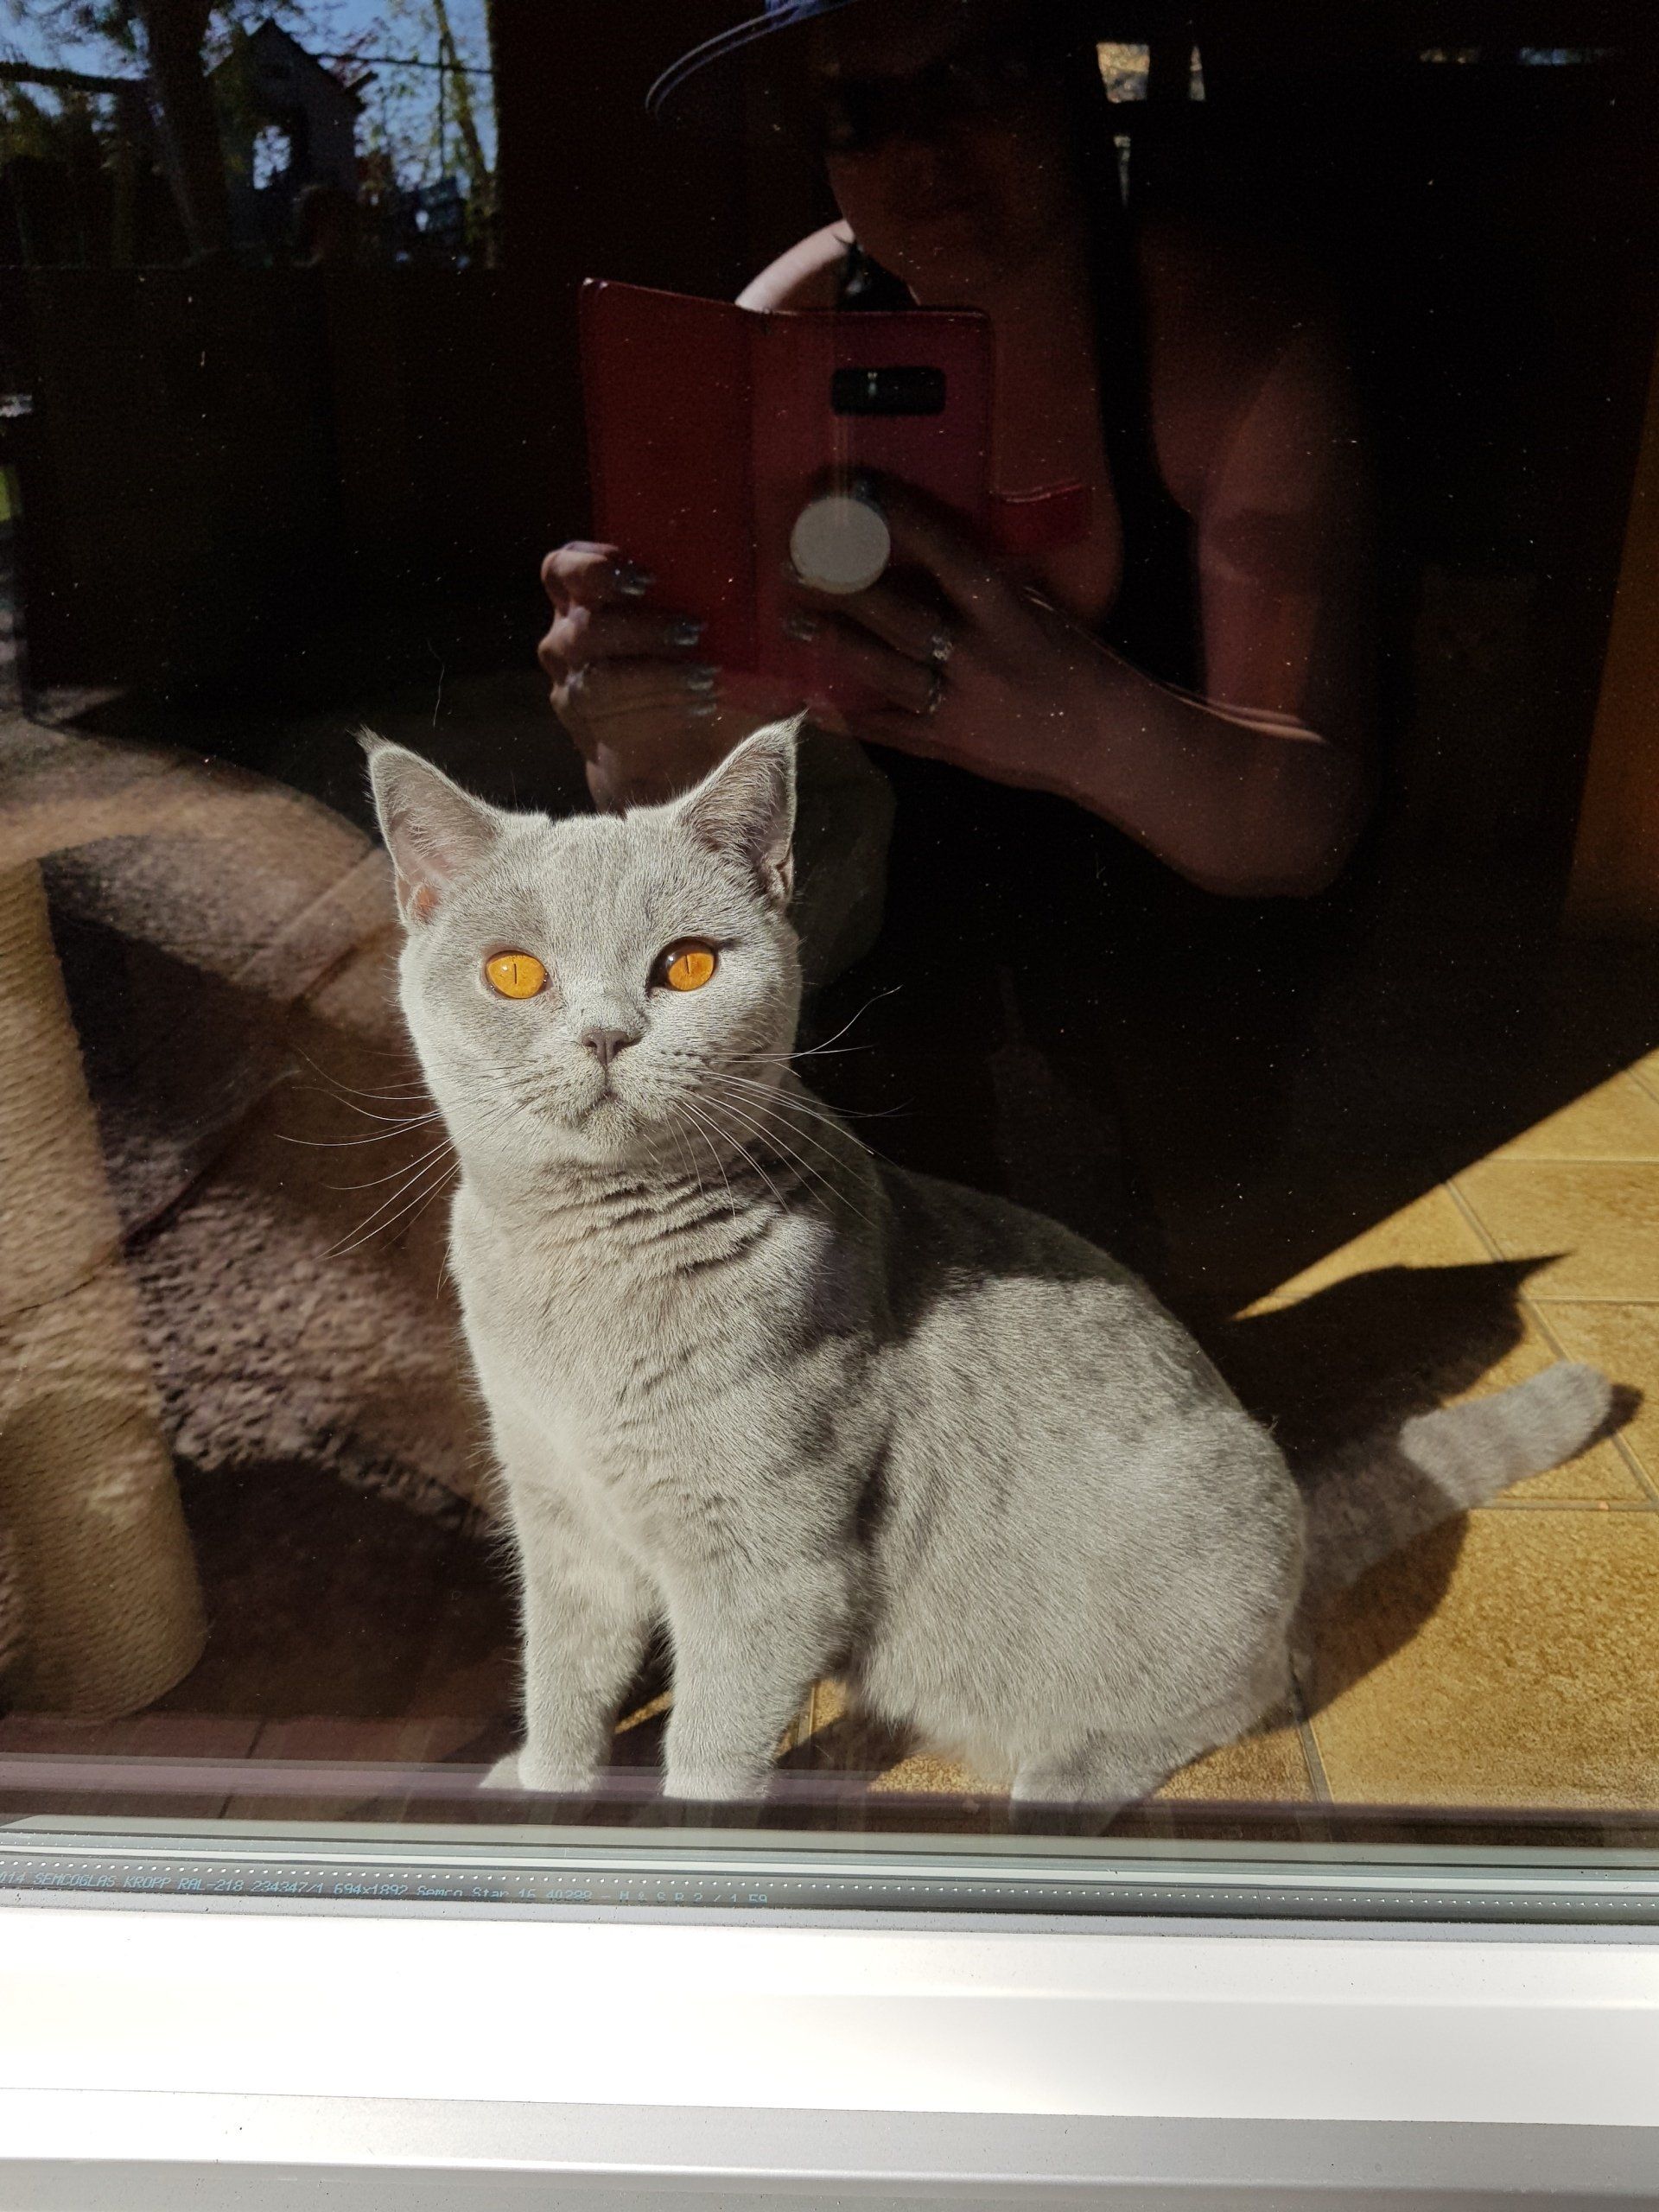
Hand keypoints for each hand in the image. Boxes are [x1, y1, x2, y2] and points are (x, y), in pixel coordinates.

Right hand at [538, 541, 735, 806]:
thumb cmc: (705, 671)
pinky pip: (611, 714)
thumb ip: (732, 600)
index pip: (563, 569)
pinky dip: (660, 704)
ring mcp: (573, 687)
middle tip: (693, 627)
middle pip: (579, 622)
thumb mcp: (717, 630)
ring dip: (656, 670)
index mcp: (588, 601)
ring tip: (707, 671)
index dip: (592, 565)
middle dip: (638, 624)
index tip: (646, 575)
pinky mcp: (589, 728)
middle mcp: (569, 641)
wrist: (687, 752)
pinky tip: (701, 700)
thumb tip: (790, 578)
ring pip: (595, 673)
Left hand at [784, 478, 1104, 794]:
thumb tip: (934, 559)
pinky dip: (849, 718)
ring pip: (883, 668)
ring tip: (792, 621)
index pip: (945, 553)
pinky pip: (889, 729)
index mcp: (1004, 611)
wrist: (1108, 741)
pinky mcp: (949, 745)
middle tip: (794, 565)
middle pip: (897, 613)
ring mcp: (957, 703)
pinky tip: (812, 704)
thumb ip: (988, 590)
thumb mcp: (1040, 613)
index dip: (901, 519)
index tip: (860, 491)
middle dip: (843, 588)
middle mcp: (975, 654)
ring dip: (835, 642)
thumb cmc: (1079, 667)